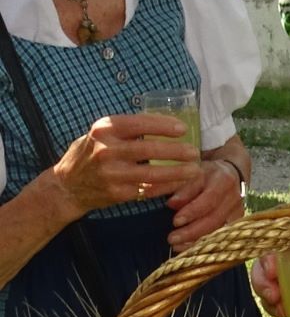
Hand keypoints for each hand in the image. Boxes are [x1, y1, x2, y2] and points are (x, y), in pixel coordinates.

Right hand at [52, 114, 200, 218]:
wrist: (68, 185)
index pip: (139, 124)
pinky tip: (180, 184)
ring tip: (194, 170)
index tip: (183, 129)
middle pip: (149, 150)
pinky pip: (148, 190)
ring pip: (152, 174)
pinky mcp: (117, 193)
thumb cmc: (90, 153)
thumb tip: (161, 123)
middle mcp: (107, 150)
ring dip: (177, 173)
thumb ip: (125, 130)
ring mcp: (112, 174)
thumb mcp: (101, 133)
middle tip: (195, 152)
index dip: (163, 126)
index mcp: (104, 129)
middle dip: (176, 152)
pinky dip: (166, 187)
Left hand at [166, 159, 244, 251]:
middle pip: (214, 220)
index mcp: (223, 181)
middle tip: (172, 239)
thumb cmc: (208, 173)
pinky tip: (189, 248)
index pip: (209, 200)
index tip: (175, 221)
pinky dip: (204, 244)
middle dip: (192, 231)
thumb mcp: (194, 173)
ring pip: (218, 232)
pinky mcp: (237, 224)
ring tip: (176, 246)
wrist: (231, 174)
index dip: (192, 212)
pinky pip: (221, 237)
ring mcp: (238, 212)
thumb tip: (171, 204)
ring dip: (196, 241)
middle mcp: (234, 198)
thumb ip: (183, 188)